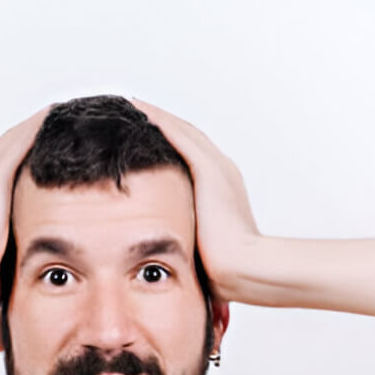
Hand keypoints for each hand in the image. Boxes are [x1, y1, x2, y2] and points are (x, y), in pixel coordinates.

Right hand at [0, 103, 52, 316]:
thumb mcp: (6, 264)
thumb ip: (20, 258)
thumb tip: (39, 276)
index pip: (11, 171)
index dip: (30, 155)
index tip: (53, 147)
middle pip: (12, 149)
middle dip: (36, 135)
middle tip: (62, 120)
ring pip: (15, 141)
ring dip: (38, 126)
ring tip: (63, 111)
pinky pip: (17, 143)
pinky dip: (35, 127)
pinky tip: (54, 113)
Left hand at [128, 98, 259, 301]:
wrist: (243, 269)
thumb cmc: (222, 269)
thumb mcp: (197, 247)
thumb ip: (183, 238)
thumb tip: (162, 252)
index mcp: (221, 188)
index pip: (191, 156)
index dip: (168, 142)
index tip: (144, 134)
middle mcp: (222, 171)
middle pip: (187, 137)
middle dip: (161, 123)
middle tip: (134, 110)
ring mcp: (217, 168)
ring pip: (181, 130)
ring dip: (156, 116)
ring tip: (131, 105)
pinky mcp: (209, 170)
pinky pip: (179, 135)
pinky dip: (159, 120)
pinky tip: (138, 110)